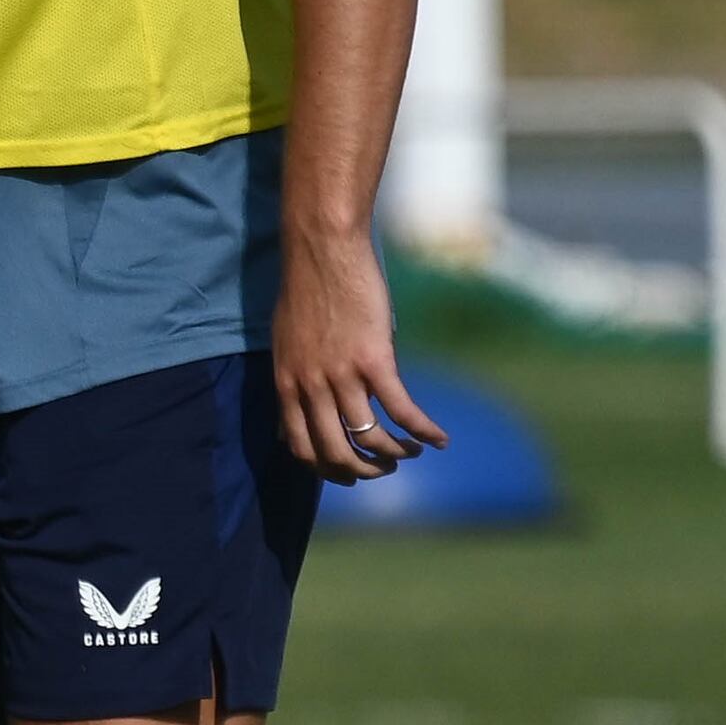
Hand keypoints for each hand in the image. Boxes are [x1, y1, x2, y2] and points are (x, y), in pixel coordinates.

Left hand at [269, 226, 439, 482]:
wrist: (322, 251)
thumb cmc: (307, 292)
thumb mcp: (286, 343)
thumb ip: (295, 378)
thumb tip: (297, 410)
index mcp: (285, 383)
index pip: (299, 447)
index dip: (325, 468)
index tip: (347, 473)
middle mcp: (309, 386)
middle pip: (335, 452)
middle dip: (362, 471)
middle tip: (384, 470)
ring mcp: (341, 375)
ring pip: (369, 437)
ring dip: (395, 454)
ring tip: (412, 452)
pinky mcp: (374, 360)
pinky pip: (401, 409)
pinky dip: (424, 430)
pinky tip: (440, 439)